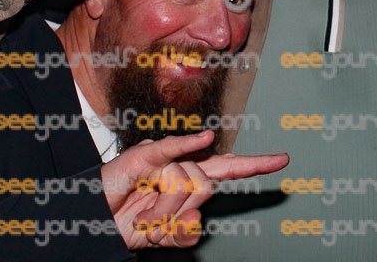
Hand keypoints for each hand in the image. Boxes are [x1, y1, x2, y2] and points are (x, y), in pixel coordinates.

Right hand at [101, 130, 288, 248]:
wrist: (93, 219)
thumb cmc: (126, 221)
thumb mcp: (161, 237)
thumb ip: (183, 233)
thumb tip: (197, 221)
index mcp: (191, 182)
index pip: (229, 170)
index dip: (256, 165)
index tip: (282, 160)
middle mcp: (184, 165)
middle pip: (207, 185)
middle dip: (181, 213)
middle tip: (154, 222)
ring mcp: (166, 158)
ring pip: (185, 184)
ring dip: (160, 211)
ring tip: (141, 213)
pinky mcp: (145, 155)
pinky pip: (171, 149)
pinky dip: (187, 145)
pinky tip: (203, 138)